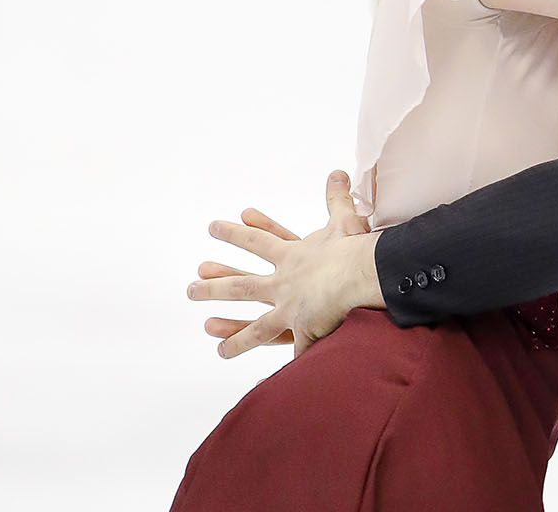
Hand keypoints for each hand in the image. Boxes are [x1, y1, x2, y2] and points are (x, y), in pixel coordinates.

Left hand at [187, 170, 385, 358]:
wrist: (366, 275)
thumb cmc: (356, 248)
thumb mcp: (345, 220)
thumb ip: (338, 198)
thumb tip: (338, 173)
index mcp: (294, 257)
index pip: (259, 241)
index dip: (236, 233)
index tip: (214, 227)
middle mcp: (285, 284)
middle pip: (244, 285)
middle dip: (217, 284)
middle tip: (191, 285)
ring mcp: (291, 310)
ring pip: (255, 326)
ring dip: (232, 331)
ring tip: (207, 331)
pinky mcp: (306, 332)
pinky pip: (292, 352)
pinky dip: (283, 367)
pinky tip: (266, 384)